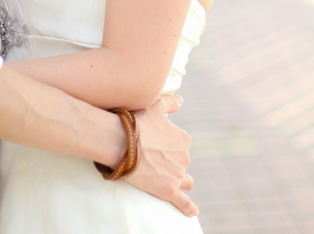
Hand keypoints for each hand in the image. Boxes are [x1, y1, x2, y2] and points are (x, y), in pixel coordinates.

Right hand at [125, 95, 197, 215]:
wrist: (121, 141)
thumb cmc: (136, 122)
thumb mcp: (155, 106)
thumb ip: (170, 102)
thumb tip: (181, 100)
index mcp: (183, 139)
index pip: (181, 148)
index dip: (169, 149)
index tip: (156, 149)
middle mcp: (184, 157)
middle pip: (182, 165)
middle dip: (172, 166)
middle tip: (155, 164)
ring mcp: (177, 175)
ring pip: (184, 182)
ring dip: (178, 182)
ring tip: (166, 183)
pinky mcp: (168, 190)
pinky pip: (183, 202)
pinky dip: (189, 208)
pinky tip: (193, 212)